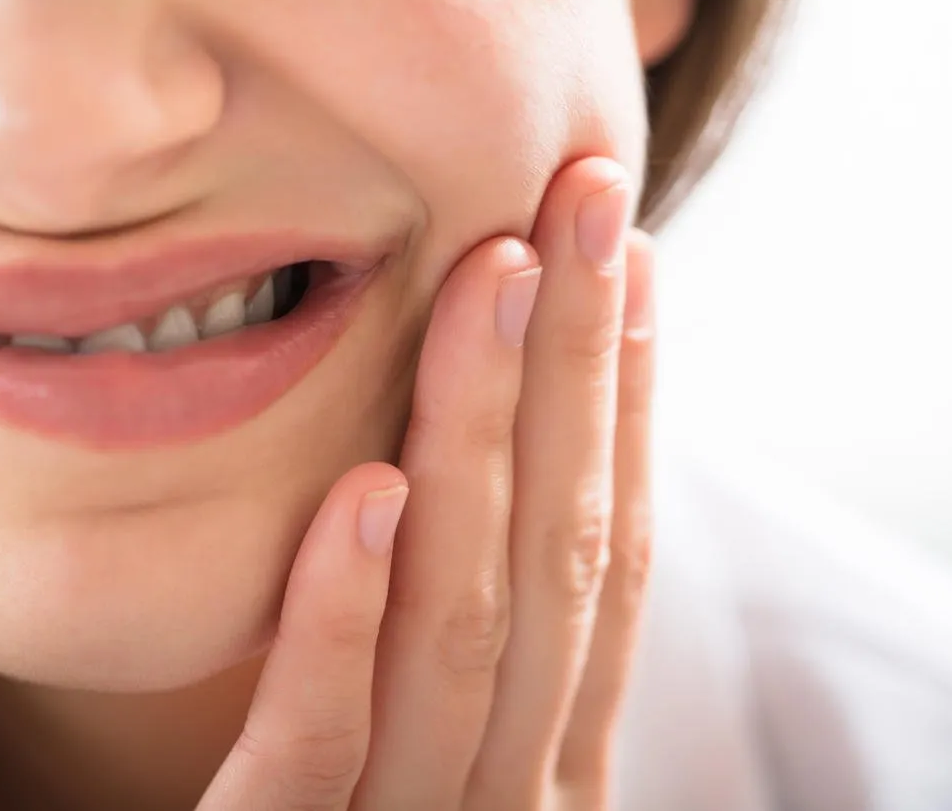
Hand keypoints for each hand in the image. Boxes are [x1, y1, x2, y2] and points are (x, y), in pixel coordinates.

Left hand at [199, 157, 655, 810]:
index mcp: (547, 761)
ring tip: (494, 282)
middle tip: (584, 200)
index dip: (629, 412)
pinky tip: (370, 493)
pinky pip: (322, 747)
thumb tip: (477, 487)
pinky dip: (346, 618)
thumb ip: (465, 656)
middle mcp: (512, 797)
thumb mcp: (438, 756)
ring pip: (465, 626)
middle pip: (558, 562)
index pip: (605, 565)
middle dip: (579, 373)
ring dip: (485, 443)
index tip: (627, 270)